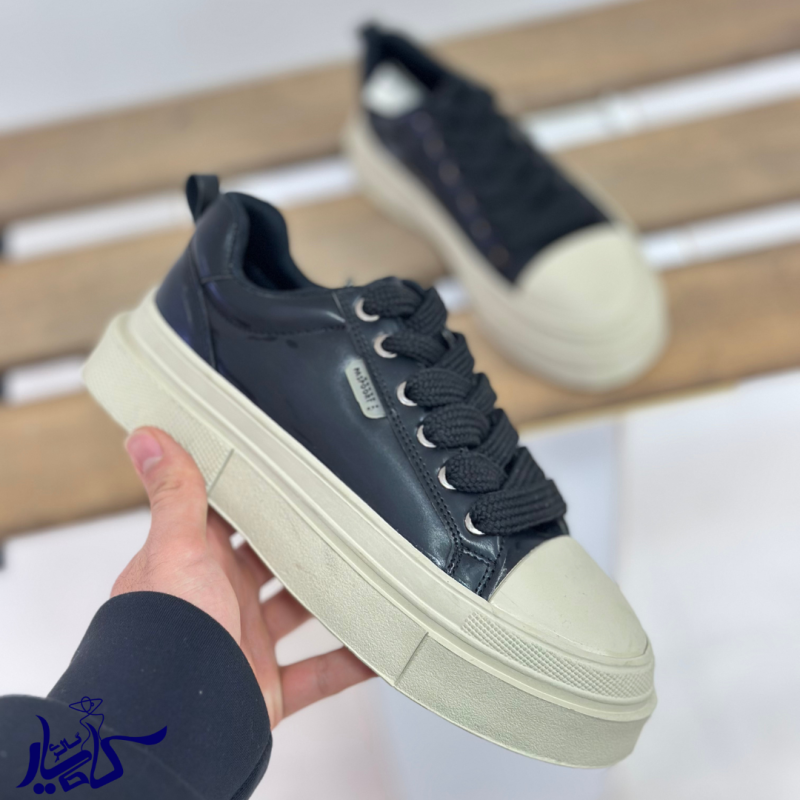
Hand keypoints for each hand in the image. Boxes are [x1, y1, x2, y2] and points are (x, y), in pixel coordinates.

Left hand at [113, 427, 373, 724]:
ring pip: (302, 611)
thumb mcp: (176, 551)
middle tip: (348, 514)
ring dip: (334, 597)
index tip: (297, 469)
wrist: (170, 731)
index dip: (258, 491)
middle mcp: (220, 600)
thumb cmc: (163, 636)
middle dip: (305, 541)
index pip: (231, 515)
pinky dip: (353, 662)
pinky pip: (322, 672)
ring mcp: (245, 644)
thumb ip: (174, 495)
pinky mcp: (267, 688)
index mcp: (195, 562)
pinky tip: (381, 646)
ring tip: (373, 570)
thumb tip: (146, 437)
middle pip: (274, 561)